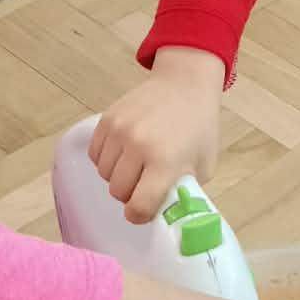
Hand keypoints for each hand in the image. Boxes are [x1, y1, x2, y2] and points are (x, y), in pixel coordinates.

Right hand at [90, 47, 225, 223]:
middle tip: (144, 184)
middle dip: (130, 195)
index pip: (138, 206)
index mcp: (165, 162)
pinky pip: (95, 155)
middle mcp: (138, 146)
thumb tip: (167, 215)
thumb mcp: (204, 165)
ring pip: (104, 175)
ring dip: (117, 177)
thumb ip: (184, 192)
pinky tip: (124, 153)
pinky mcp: (106, 120)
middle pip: (118, 192)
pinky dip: (106, 160)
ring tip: (136, 165)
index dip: (139, 216)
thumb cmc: (198, 126)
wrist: (184, 83)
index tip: (144, 212)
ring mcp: (120, 131)